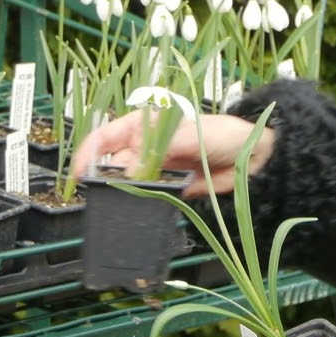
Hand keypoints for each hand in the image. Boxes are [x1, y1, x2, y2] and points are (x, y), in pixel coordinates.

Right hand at [70, 110, 273, 197]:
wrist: (256, 156)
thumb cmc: (225, 134)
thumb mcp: (190, 134)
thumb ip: (159, 149)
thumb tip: (128, 168)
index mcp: (147, 125)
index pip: (108, 135)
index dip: (90, 152)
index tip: (79, 172)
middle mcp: (148, 147)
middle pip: (116, 164)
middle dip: (107, 178)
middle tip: (103, 195)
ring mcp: (158, 168)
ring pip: (129, 183)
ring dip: (123, 193)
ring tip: (118, 205)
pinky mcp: (170, 188)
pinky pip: (148, 196)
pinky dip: (141, 203)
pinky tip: (138, 211)